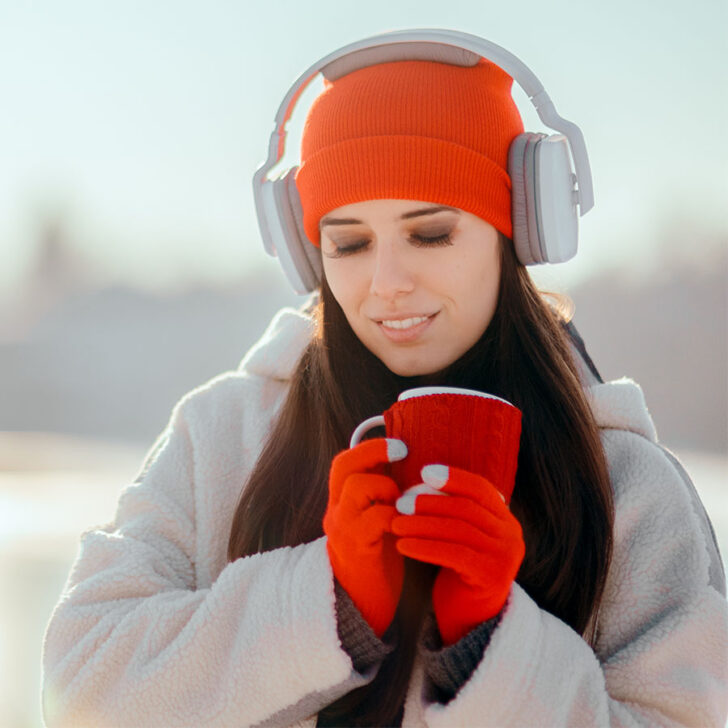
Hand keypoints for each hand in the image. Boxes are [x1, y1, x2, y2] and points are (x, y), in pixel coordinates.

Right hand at [323, 437, 407, 637]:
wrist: (363, 608)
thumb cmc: (377, 560)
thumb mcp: (377, 520)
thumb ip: (384, 495)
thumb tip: (411, 463)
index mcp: (340, 502)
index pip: (345, 461)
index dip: (371, 446)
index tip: (401, 445)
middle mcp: (335, 511)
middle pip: (344, 465)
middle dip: (375, 452)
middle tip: (403, 452)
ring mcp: (342, 529)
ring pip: (357, 487)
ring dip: (387, 487)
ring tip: (403, 503)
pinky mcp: (355, 548)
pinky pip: (376, 518)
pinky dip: (397, 515)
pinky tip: (409, 524)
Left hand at [391, 463, 524, 645]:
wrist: (469, 619)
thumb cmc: (458, 571)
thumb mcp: (461, 536)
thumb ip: (453, 511)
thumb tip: (423, 477)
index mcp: (506, 520)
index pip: (480, 488)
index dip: (453, 477)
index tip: (424, 472)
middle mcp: (511, 535)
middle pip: (466, 508)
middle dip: (429, 502)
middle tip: (400, 502)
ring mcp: (505, 556)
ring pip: (458, 529)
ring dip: (422, 524)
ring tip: (396, 523)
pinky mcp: (492, 576)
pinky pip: (453, 553)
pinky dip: (424, 547)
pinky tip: (402, 546)